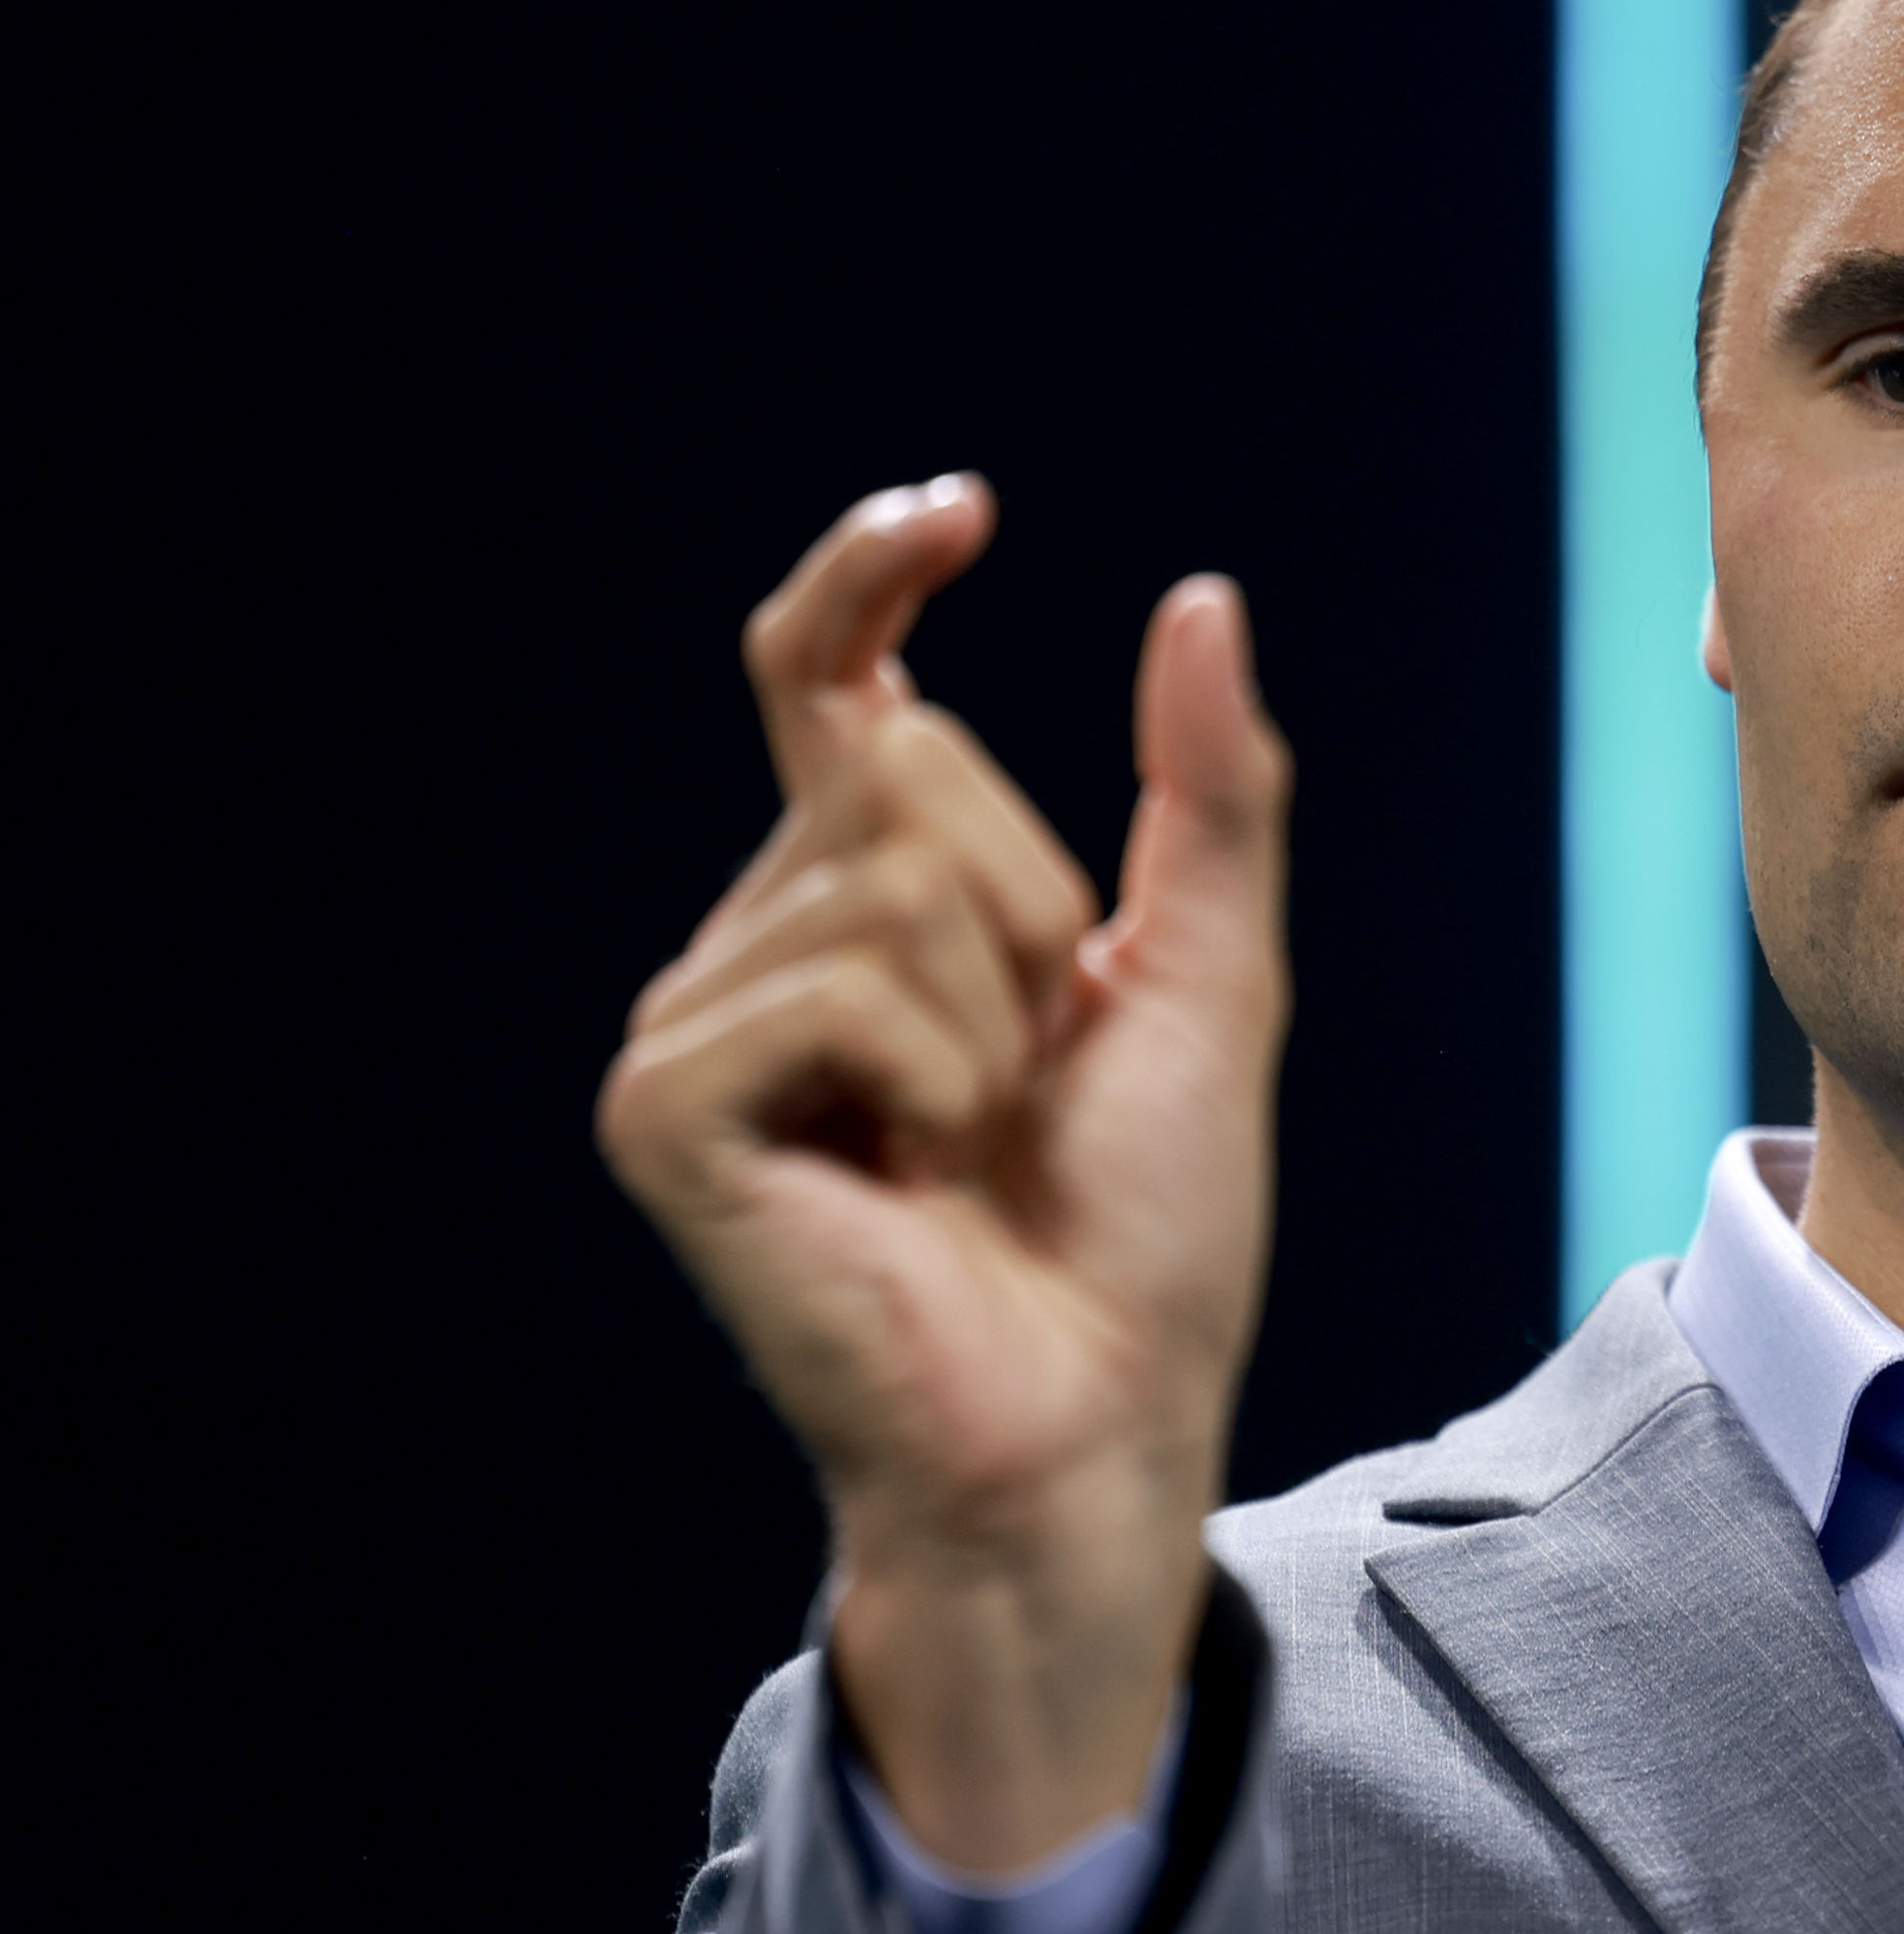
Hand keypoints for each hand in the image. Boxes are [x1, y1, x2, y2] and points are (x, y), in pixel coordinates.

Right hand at [599, 476, 1291, 1871]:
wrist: (1101, 1420)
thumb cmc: (1146, 1235)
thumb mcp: (1208, 978)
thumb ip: (1208, 796)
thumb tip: (1201, 598)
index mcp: (868, 903)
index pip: (828, 683)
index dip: (867, 577)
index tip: (959, 513)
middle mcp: (759, 941)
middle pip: (905, 762)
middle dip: (1031, 900)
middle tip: (1033, 1072)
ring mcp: (698, 1024)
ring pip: (885, 867)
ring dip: (995, 1007)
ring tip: (973, 1139)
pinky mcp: (664, 1109)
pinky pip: (840, 983)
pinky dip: (932, 1071)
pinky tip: (910, 1175)